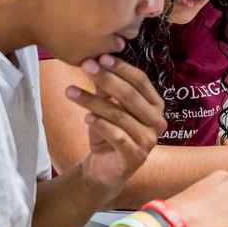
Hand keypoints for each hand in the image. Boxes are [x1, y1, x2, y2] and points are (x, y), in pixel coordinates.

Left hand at [66, 54, 166, 198]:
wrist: (105, 169)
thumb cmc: (109, 133)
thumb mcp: (106, 106)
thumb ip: (105, 87)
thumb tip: (95, 60)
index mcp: (155, 106)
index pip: (140, 81)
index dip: (121, 68)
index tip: (100, 57)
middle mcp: (157, 122)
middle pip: (130, 95)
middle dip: (106, 79)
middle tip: (85, 66)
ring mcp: (149, 141)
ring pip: (119, 115)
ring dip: (92, 101)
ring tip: (70, 92)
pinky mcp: (136, 157)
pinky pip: (117, 136)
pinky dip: (100, 125)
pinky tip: (86, 117)